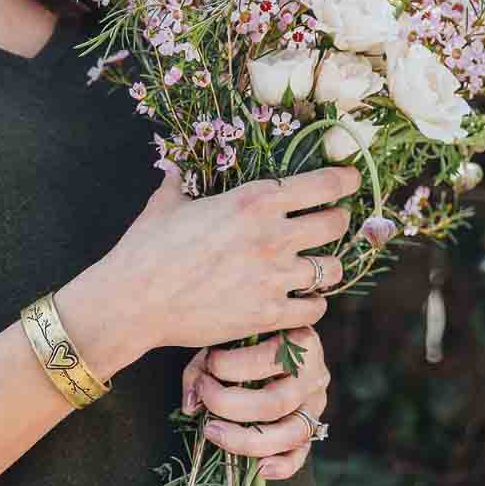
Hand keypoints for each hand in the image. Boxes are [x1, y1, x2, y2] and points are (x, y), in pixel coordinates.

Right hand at [101, 164, 357, 356]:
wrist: (133, 301)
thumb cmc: (145, 248)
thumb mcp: (167, 204)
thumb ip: (184, 183)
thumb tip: (179, 170)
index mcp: (252, 200)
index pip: (324, 184)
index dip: (345, 181)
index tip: (351, 181)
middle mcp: (272, 236)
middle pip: (337, 224)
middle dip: (337, 222)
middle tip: (328, 225)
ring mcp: (273, 278)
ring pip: (332, 270)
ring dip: (326, 267)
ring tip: (313, 268)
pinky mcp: (267, 314)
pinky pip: (314, 309)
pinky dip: (311, 305)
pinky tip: (299, 301)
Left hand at [179, 326, 329, 478]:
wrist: (274, 347)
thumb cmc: (246, 343)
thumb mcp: (228, 341)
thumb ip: (203, 367)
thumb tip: (191, 404)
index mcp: (299, 342)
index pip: (266, 360)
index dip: (229, 367)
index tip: (206, 368)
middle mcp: (314, 375)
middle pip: (275, 402)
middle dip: (230, 406)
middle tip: (203, 403)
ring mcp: (316, 404)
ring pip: (291, 433)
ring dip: (247, 439)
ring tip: (213, 433)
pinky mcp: (311, 428)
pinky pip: (301, 454)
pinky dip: (282, 466)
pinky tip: (258, 468)